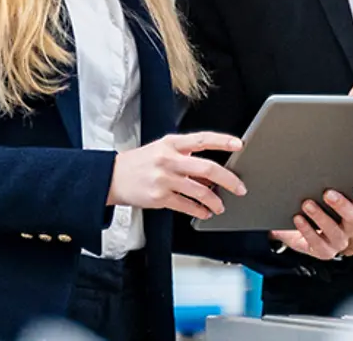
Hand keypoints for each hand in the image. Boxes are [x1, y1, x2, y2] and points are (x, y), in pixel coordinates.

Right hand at [107, 133, 245, 219]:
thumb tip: (211, 174)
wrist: (113, 177)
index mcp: (172, 143)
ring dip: (215, 201)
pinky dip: (199, 210)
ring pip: (199, 190)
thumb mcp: (162, 150)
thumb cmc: (140, 162)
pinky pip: (186, 205)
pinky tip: (204, 212)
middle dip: (228, 180)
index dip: (222, 141)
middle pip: (207, 168)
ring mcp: (164, 179)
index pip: (202, 139)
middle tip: (239, 187)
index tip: (239, 144)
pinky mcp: (159, 197)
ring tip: (220, 206)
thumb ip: (186, 157)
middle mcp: (169, 159)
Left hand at [270, 184, 352, 260]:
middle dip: (341, 205)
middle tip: (328, 194)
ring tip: (307, 204)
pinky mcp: (324, 252)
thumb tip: (320, 167)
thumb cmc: (311, 210)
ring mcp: (337, 242)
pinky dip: (307, 230)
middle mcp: (348, 228)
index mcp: (352, 211)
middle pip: (352, 217)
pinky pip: (317, 243)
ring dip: (321, 217)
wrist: (295, 231)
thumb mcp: (317, 196)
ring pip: (334, 232)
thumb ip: (324, 185)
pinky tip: (298, 219)